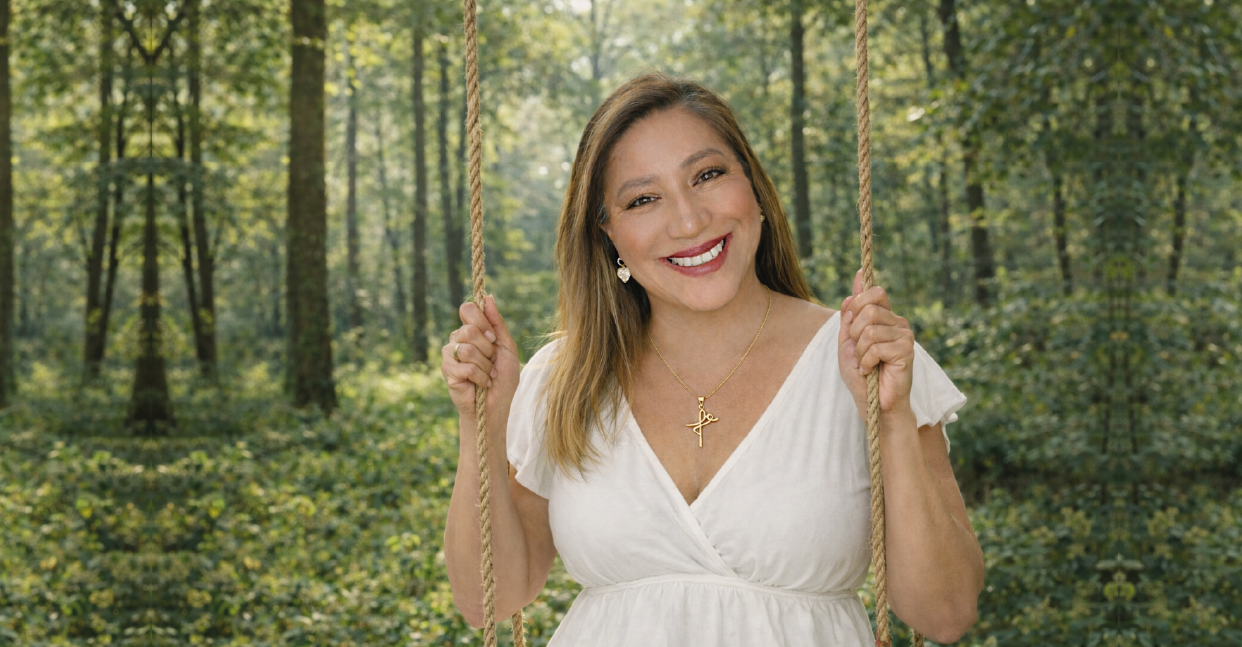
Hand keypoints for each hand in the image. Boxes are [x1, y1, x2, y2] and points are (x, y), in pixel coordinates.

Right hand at [441, 295, 521, 425]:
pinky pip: (466, 367)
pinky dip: (481, 377)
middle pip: (468, 329)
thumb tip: (488, 297)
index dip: (481, 321)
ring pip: (467, 349)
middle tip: (492, 361)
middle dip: (487, 348)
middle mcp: (457, 339)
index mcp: (471, 331)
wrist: (497, 406)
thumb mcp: (506, 347)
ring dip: (485, 365)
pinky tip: (482, 384)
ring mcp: (450, 355)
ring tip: (488, 374)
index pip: (467, 309)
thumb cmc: (503, 378)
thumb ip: (497, 323)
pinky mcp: (447, 371)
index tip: (493, 337)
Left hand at [837, 269, 914, 419]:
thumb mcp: (847, 341)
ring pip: (870, 330)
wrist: (873, 403)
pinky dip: (866, 361)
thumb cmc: (861, 375)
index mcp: (885, 318)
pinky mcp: (907, 350)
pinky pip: (876, 347)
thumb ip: (850, 314)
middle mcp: (898, 323)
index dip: (857, 302)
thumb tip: (858, 278)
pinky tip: (871, 371)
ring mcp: (905, 336)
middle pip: (869, 309)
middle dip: (853, 333)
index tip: (849, 320)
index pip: (875, 292)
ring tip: (865, 364)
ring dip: (859, 352)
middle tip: (858, 352)